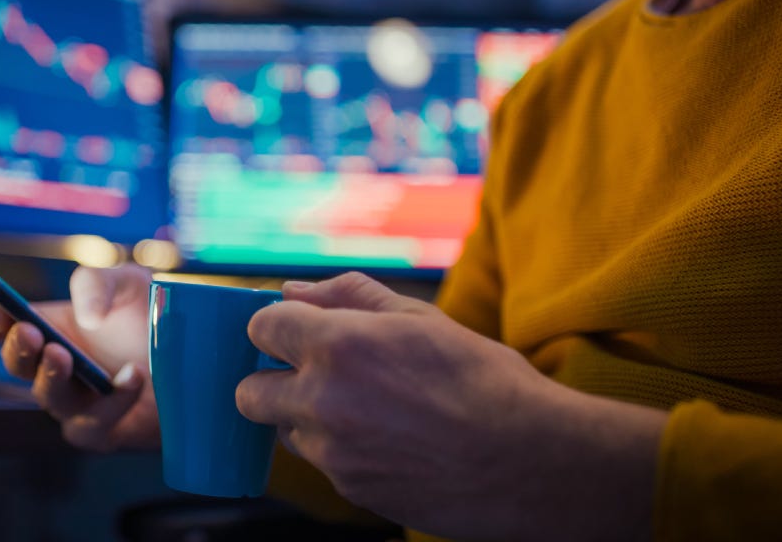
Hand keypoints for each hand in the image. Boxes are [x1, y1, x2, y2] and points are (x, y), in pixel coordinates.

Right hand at [0, 264, 159, 451]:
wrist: (198, 355)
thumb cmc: (153, 316)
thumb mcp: (128, 282)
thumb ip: (98, 284)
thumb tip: (85, 318)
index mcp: (48, 327)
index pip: (3, 326)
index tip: (2, 309)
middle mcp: (54, 367)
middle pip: (18, 364)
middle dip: (19, 349)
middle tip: (31, 334)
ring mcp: (75, 402)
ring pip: (50, 399)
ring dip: (53, 378)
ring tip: (65, 356)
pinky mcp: (103, 430)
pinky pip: (93, 424)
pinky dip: (112, 401)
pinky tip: (132, 376)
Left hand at [235, 272, 666, 541]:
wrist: (531, 463)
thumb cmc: (483, 381)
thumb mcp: (420, 319)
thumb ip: (347, 297)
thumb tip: (293, 290)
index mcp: (339, 346)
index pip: (261, 327)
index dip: (278, 326)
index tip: (297, 331)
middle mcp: (324, 401)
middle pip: (250, 392)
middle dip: (272, 379)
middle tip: (315, 374)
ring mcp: (333, 453)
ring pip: (287, 431)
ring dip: (308, 417)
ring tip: (369, 409)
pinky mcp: (350, 490)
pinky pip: (324, 463)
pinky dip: (341, 450)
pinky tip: (390, 441)